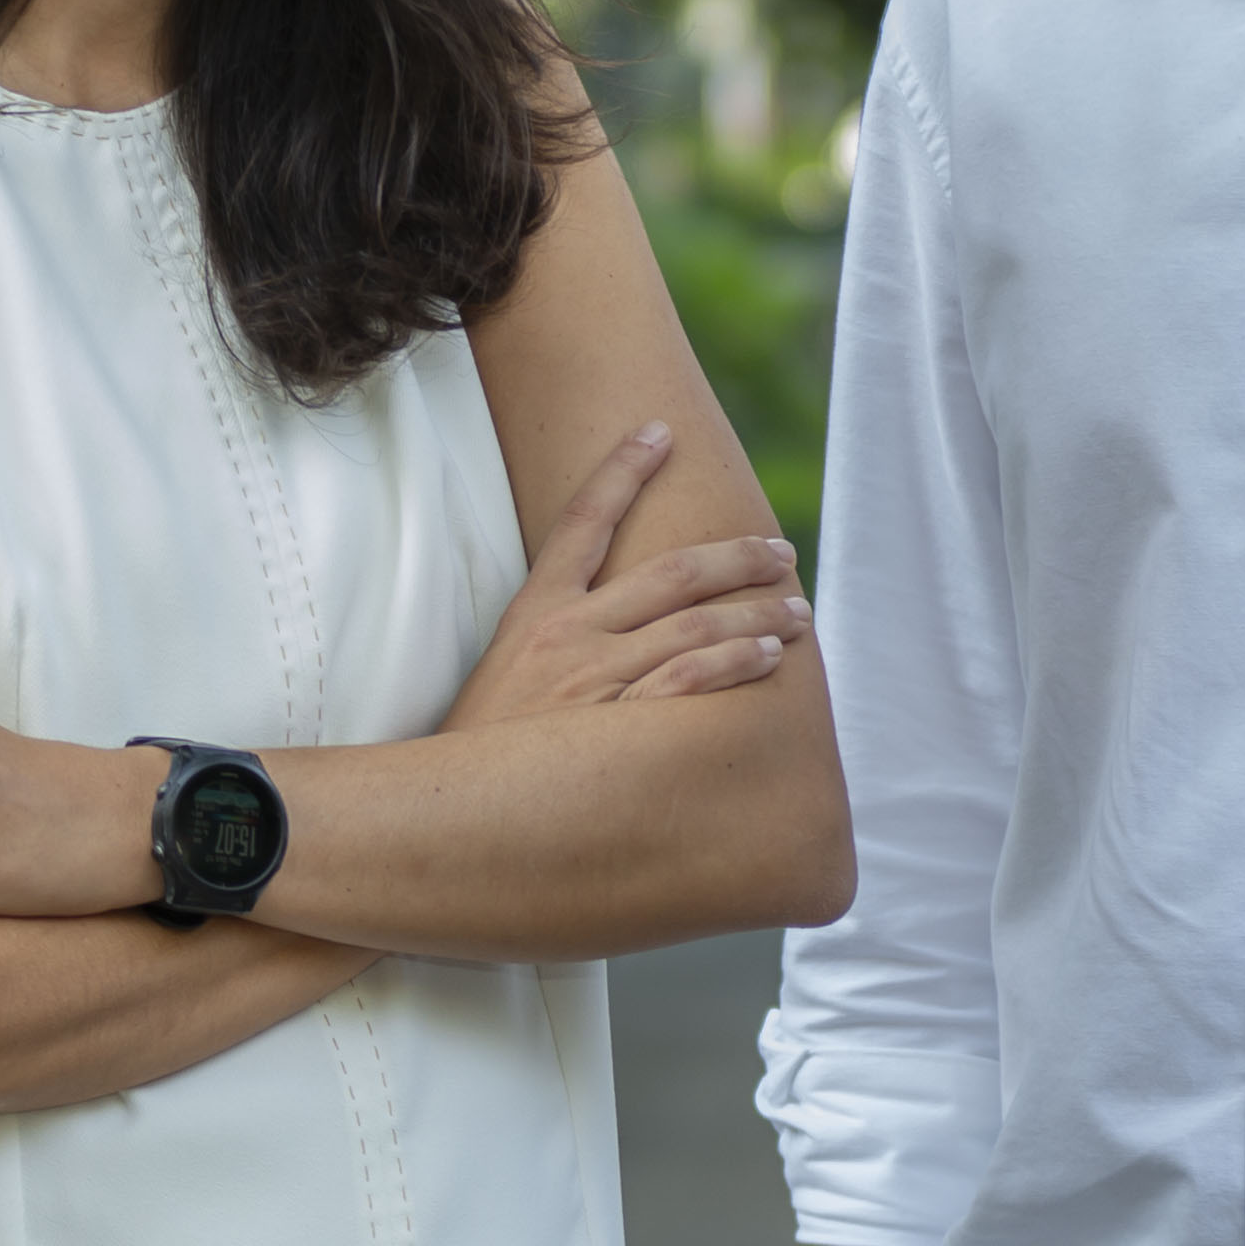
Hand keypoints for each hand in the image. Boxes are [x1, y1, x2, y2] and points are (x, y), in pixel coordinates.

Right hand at [443, 421, 808, 730]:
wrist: (448, 813)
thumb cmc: (480, 753)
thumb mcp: (501, 678)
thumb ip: (550, 645)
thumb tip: (607, 625)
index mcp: (534, 615)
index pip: (581, 521)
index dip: (621, 470)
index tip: (659, 431)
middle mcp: (568, 636)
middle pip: (670, 573)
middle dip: (735, 556)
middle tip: (779, 552)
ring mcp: (594, 680)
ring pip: (695, 626)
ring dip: (756, 613)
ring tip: (796, 611)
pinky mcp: (615, 728)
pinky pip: (691, 681)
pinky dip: (737, 662)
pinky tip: (769, 657)